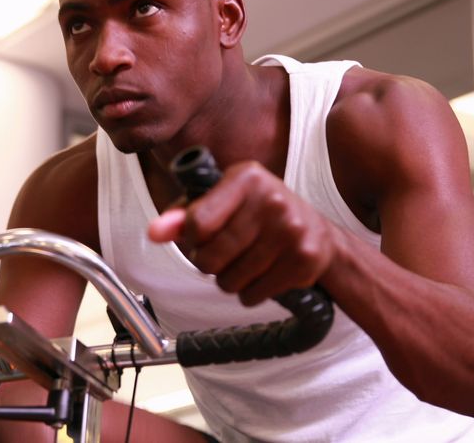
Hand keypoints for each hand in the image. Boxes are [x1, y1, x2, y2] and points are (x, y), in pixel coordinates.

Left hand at [148, 160, 340, 305]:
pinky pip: (254, 295)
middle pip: (211, 258)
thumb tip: (154, 232)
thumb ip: (184, 214)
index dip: (191, 239)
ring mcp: (291, 231)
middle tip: (223, 254)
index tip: (201, 237)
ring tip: (244, 263)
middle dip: (209, 264)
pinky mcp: (304, 260)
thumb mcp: (222, 200)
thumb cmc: (260, 213)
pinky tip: (262, 274)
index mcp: (246, 177)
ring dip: (230, 280)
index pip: (197, 223)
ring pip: (231, 282)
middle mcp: (272, 200)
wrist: (319, 234)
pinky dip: (251, 293)